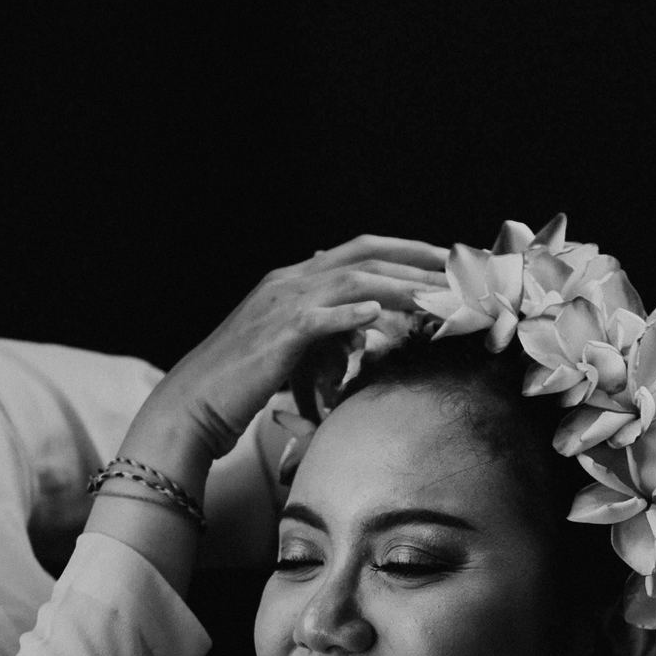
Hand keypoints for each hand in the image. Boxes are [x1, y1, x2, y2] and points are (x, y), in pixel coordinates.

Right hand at [128, 234, 447, 479]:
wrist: (193, 404)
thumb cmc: (242, 384)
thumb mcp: (293, 348)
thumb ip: (329, 329)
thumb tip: (365, 323)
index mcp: (294, 280)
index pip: (361, 251)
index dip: (406, 250)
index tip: (447, 260)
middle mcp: (289, 281)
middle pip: (365, 255)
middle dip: (417, 258)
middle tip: (461, 268)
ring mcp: (281, 304)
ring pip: (351, 280)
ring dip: (399, 285)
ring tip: (439, 295)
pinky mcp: (275, 336)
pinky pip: (319, 318)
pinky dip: (349, 313)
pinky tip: (377, 315)